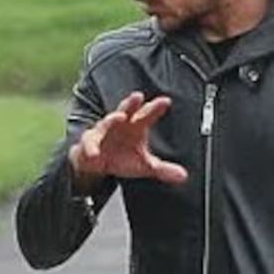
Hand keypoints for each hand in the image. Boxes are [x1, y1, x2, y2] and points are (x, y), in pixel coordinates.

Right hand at [68, 91, 188, 185]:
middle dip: (131, 103)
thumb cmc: (122, 157)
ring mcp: (104, 131)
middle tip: (137, 96)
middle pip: (127, 110)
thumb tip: (183, 176)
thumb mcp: (144, 165)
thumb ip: (163, 169)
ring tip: (120, 117)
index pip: (147, 115)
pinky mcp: (90, 142)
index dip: (156, 108)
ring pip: (107, 122)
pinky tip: (95, 154)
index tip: (165, 101)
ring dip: (112, 119)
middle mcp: (120, 124)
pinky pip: (90, 143)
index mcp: (136, 126)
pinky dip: (91, 148)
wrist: (98, 163)